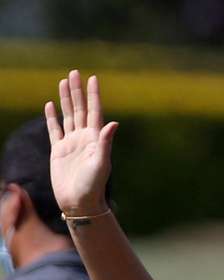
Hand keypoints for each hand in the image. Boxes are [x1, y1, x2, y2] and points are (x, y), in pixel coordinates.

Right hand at [44, 70, 117, 215]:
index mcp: (95, 139)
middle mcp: (83, 138)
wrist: (79, 203)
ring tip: (63, 82)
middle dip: (77, 91)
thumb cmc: (93, 186)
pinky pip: (54, 130)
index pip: (94, 111)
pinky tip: (50, 105)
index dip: (93, 95)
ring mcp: (71, 144)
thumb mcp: (101, 163)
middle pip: (79, 109)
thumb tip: (113, 123)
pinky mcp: (58, 151)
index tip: (93, 78)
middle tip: (74, 73)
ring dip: (65, 99)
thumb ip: (105, 142)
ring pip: (67, 116)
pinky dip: (52, 117)